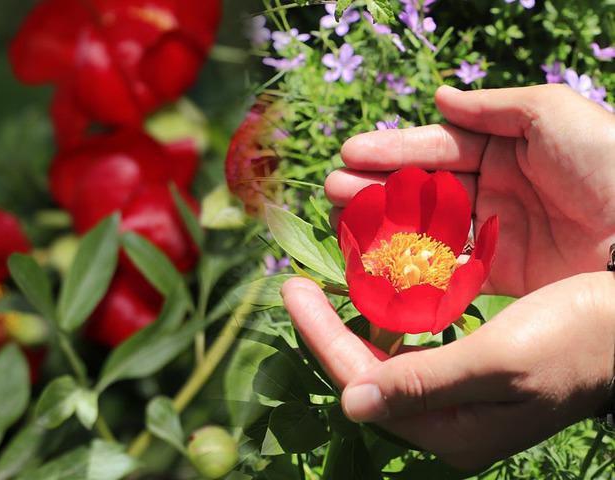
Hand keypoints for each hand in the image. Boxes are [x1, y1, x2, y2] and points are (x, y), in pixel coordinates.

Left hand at [282, 273, 614, 469]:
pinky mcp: (470, 375)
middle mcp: (448, 420)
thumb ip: (425, 383)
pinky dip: (388, 320)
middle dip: (326, 329)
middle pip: (365, 374)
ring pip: (384, 360)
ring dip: (353, 323)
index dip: (320, 336)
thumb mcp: (501, 362)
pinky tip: (378, 293)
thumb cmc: (578, 340)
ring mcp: (459, 399)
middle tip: (296, 284)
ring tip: (327, 285)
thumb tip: (351, 403)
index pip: (361, 383)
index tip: (291, 288)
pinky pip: (411, 349)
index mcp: (452, 428)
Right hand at [326, 84, 614, 296]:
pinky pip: (449, 267)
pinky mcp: (503, 275)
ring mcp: (499, 233)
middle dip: (378, 186)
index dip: (395, 150)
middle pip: (426, 188)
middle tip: (333, 189)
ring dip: (385, 223)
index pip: (440, 148)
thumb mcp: (552, 113)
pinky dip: (413, 263)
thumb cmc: (607, 164)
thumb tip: (440, 98)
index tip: (351, 153)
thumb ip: (492, 107)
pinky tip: (379, 258)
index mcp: (510, 149)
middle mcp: (499, 190)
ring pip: (428, 227)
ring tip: (343, 220)